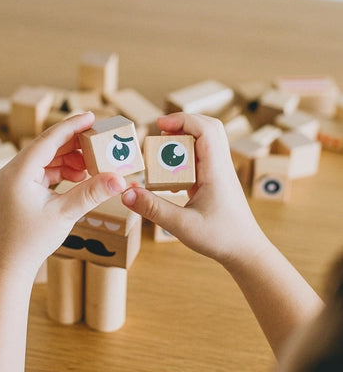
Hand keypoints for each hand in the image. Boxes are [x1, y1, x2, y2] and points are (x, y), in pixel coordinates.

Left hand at [0, 113, 125, 275]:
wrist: (8, 266)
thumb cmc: (30, 242)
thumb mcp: (65, 214)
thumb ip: (91, 192)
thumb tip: (119, 179)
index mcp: (18, 172)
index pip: (48, 140)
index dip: (72, 126)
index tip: (92, 117)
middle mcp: (12, 171)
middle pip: (47, 146)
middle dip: (74, 143)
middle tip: (99, 141)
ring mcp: (14, 180)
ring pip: (45, 158)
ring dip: (69, 158)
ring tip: (92, 165)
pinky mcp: (18, 189)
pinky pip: (42, 171)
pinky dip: (61, 171)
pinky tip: (78, 176)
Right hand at [122, 113, 263, 265]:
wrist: (246, 251)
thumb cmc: (221, 238)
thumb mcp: (182, 226)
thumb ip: (153, 208)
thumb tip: (126, 193)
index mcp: (217, 170)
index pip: (205, 129)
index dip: (182, 120)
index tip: (159, 124)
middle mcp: (221, 166)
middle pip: (207, 129)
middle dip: (180, 126)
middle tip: (157, 137)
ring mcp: (220, 173)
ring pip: (204, 143)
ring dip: (181, 143)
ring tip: (160, 156)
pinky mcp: (215, 181)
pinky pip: (200, 159)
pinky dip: (183, 159)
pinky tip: (169, 177)